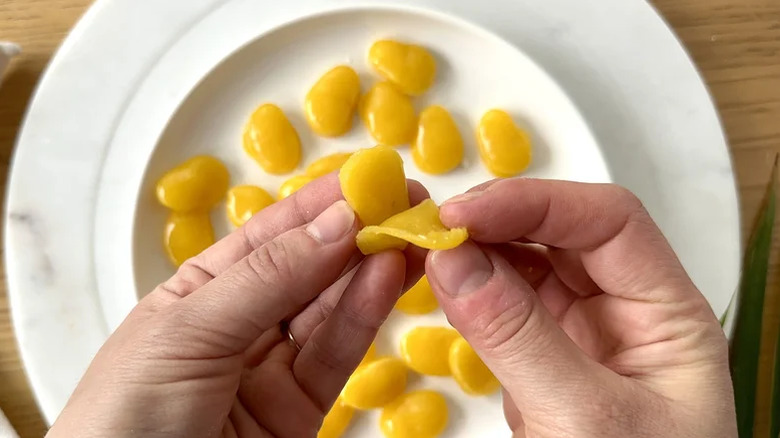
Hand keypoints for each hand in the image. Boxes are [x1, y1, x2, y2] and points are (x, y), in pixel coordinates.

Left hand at [47, 174, 426, 437]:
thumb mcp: (189, 332)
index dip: (318, 204)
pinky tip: (390, 278)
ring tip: (410, 234)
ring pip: (331, 309)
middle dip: (357, 233)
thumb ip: (267, 278)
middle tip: (406, 202)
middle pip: (309, 269)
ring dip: (372, 270)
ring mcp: (272, 369)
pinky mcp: (301, 410)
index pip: (268, 235)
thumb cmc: (123, 420)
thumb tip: (334, 222)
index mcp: (198, 293)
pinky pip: (338, 354)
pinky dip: (366, 315)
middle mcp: (239, 325)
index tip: (367, 176)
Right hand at [426, 178, 736, 437]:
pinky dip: (470, 293)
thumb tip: (452, 260)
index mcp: (667, 314)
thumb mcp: (583, 419)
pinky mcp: (546, 362)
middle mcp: (626, 313)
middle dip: (501, 221)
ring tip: (428, 252)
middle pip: (564, 235)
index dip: (536, 203)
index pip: (607, 222)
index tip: (466, 214)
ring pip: (529, 267)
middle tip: (435, 228)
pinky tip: (442, 287)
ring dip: (479, 252)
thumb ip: (518, 337)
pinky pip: (507, 307)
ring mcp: (583, 336)